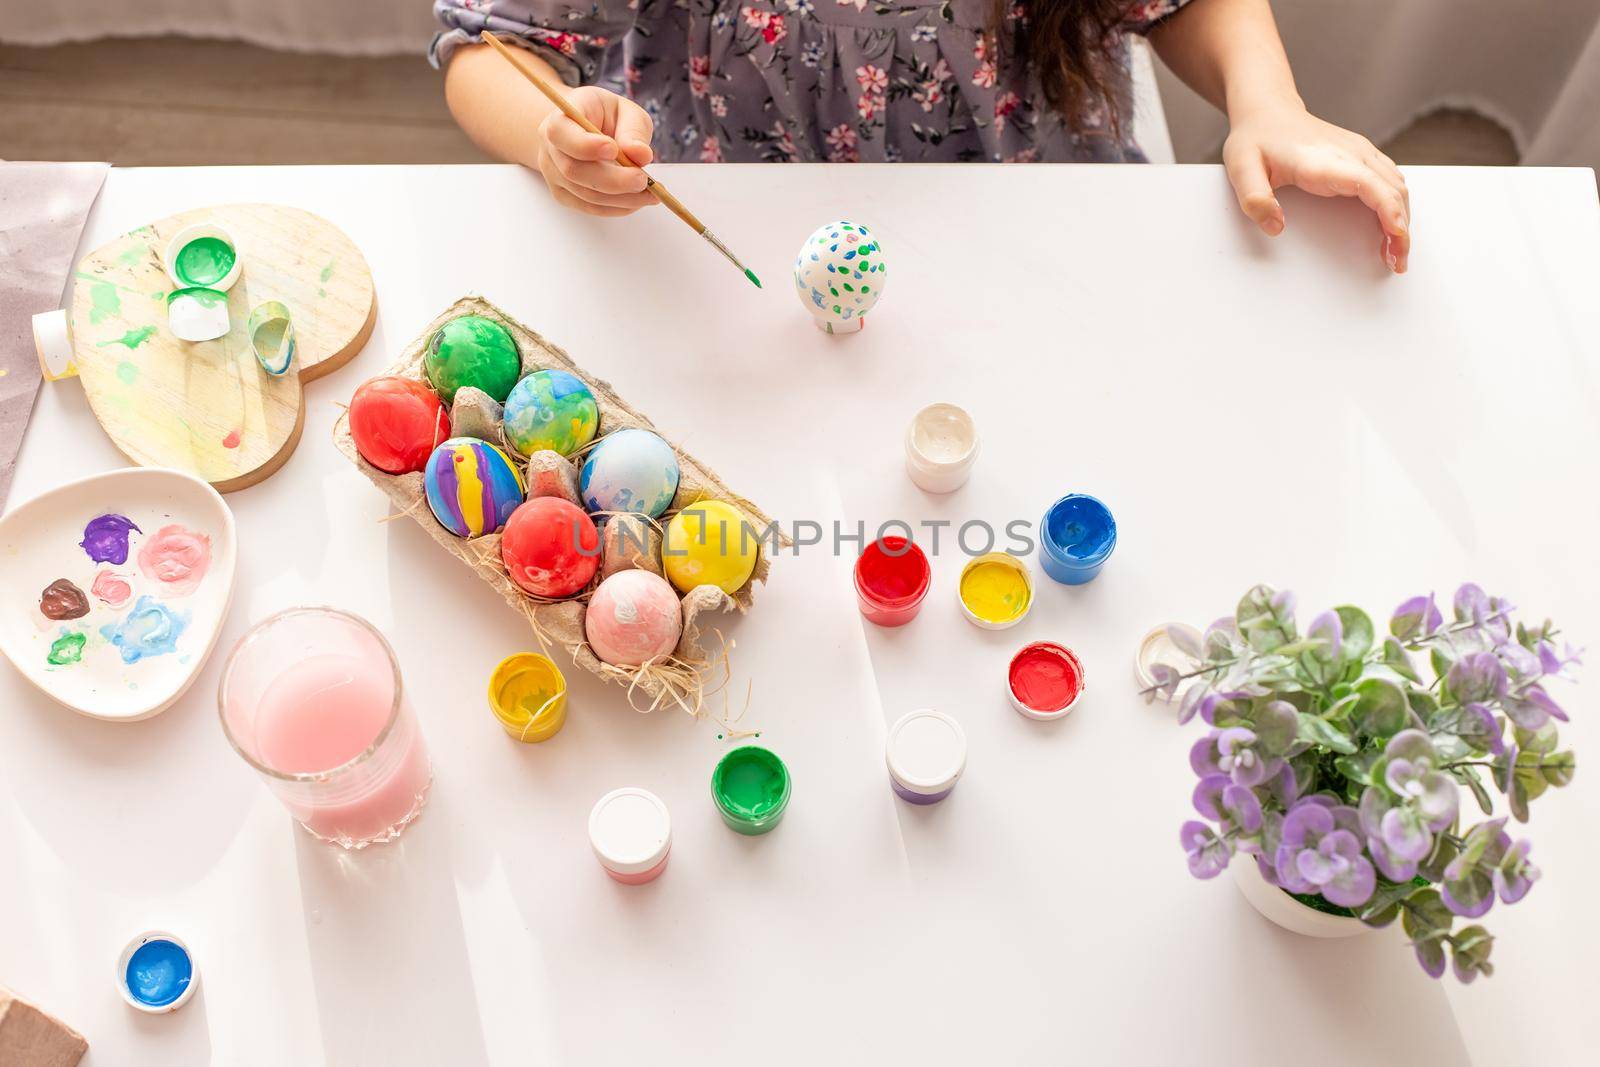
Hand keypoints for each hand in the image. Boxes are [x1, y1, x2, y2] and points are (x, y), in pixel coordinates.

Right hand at [534, 86, 656, 216]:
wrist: (585, 130)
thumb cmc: (606, 117)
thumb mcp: (625, 111)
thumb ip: (634, 130)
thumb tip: (641, 154)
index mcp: (560, 117)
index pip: (560, 133)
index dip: (585, 145)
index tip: (613, 149)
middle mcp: (550, 148)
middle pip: (573, 170)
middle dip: (613, 179)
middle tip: (643, 180)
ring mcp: (554, 174)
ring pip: (584, 194)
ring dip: (621, 198)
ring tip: (651, 193)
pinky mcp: (565, 195)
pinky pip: (590, 207)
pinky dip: (618, 207)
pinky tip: (638, 200)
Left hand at [1223, 104, 1409, 272]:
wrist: (1267, 111)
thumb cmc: (1255, 139)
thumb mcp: (1241, 168)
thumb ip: (1254, 199)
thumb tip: (1275, 227)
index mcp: (1324, 160)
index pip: (1371, 185)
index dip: (1389, 213)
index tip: (1396, 240)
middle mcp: (1350, 154)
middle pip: (1393, 190)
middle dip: (1401, 229)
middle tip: (1396, 263)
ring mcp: (1360, 153)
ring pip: (1397, 186)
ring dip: (1403, 219)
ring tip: (1394, 252)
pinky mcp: (1361, 156)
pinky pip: (1390, 181)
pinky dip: (1396, 206)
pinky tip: (1390, 228)